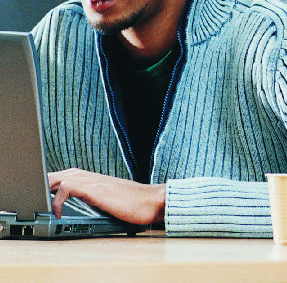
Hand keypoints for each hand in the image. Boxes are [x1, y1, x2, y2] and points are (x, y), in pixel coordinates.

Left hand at [48, 168, 165, 224]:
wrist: (153, 201)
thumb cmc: (136, 204)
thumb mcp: (111, 200)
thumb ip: (96, 199)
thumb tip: (84, 207)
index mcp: (94, 179)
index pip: (65, 175)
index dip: (50, 184)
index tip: (40, 196)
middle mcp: (91, 177)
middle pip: (57, 174)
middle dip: (42, 185)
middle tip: (34, 201)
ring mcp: (93, 181)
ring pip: (58, 177)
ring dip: (45, 189)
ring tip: (39, 204)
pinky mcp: (95, 189)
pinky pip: (66, 187)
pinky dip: (56, 200)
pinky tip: (56, 212)